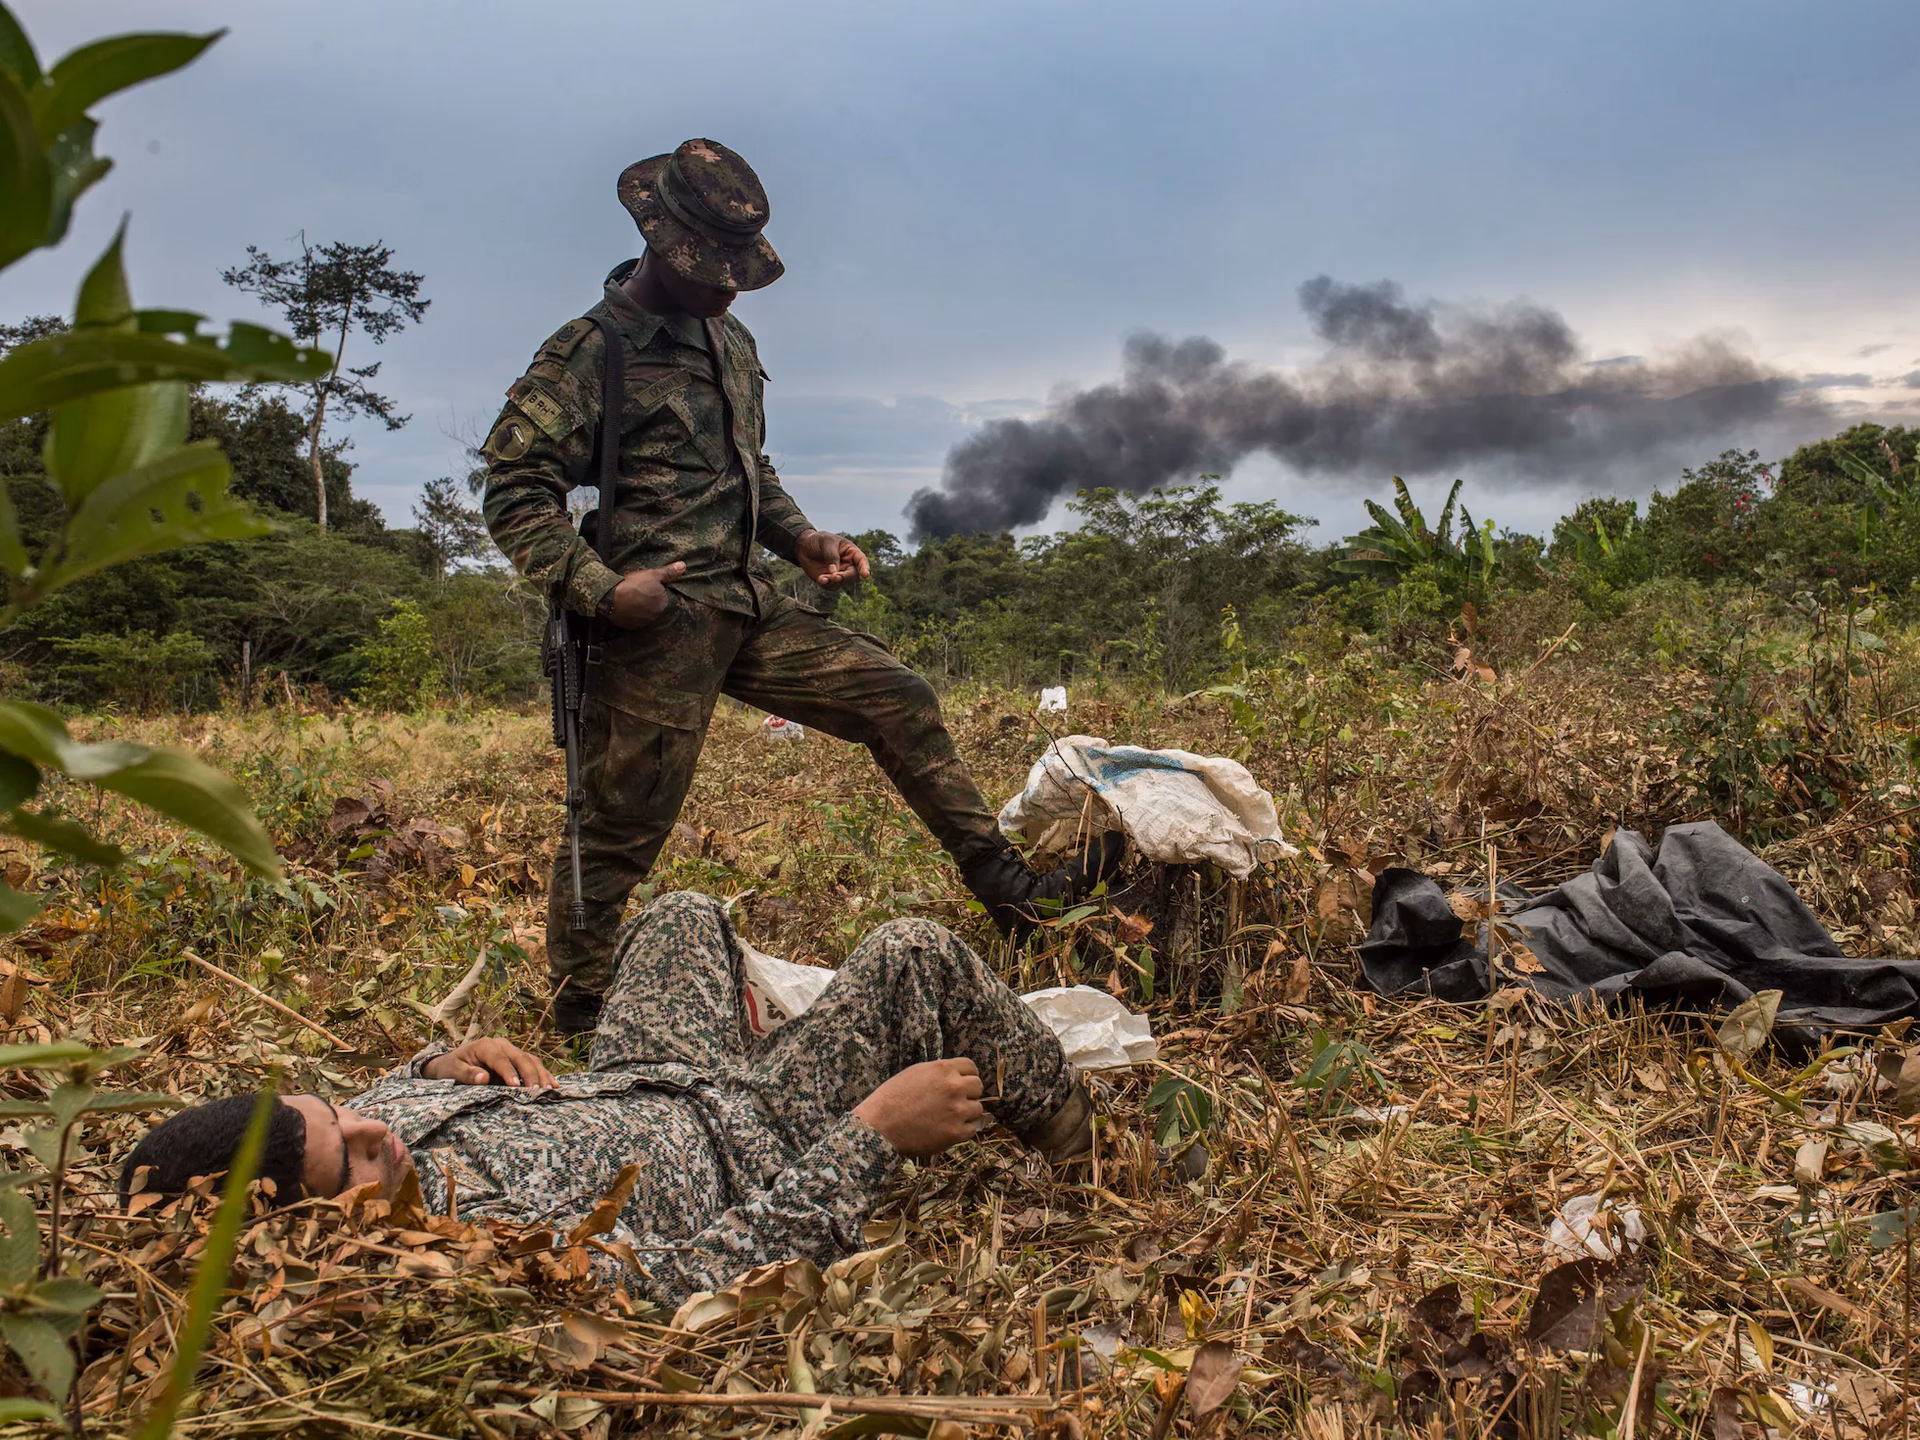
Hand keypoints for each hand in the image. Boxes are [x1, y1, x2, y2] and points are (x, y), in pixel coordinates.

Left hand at [423, 1037, 557, 1087]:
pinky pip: (533, 1064)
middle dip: (530, 1074)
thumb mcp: (453, 1071)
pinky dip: (543, 1074)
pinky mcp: (517, 1059)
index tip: (515, 1086)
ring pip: (530, 1060)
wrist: (452, 1063)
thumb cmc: (451, 1067)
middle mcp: (502, 1045)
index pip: (500, 1059)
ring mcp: (511, 1051)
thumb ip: (467, 1074)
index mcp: (485, 1045)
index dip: (509, 1072)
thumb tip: (483, 1077)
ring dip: (541, 1074)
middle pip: (520, 1057)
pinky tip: (553, 1084)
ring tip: (548, 1089)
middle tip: (537, 1091)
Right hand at [607, 562, 685, 627]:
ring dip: (640, 609)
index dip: (655, 591)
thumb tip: (684, 566)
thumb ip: (669, 572)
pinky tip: (626, 607)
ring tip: (631, 599)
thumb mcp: (653, 574)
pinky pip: (633, 621)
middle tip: (638, 592)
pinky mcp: (630, 626)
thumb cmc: (634, 584)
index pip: (663, 598)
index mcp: (663, 604)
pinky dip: (631, 615)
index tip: (647, 587)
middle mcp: (655, 616)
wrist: (611, 596)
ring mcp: (642, 623)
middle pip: (654, 607)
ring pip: (644, 615)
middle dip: (648, 601)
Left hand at [795, 530, 869, 589]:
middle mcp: (848, 564)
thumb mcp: (826, 542)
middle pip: (853, 575)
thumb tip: (835, 572)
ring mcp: (839, 573)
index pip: (861, 560)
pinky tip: (820, 579)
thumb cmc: (819, 540)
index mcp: (851, 552)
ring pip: (842, 582)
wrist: (804, 547)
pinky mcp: (829, 580)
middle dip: (845, 577)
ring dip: (833, 582)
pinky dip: (826, 584)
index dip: (864, 567)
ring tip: (822, 578)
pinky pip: (831, 586)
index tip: (865, 575)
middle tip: (835, 577)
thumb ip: (832, 556)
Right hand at [852, 1058, 983, 1158]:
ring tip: (947, 1118)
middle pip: (978, 1087)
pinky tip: (946, 1130)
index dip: (967, 1076)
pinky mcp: (956, 1132)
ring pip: (977, 1109)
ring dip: (966, 1114)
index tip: (963, 1085)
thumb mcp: (915, 1073)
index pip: (972, 1067)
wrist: (879, 1126)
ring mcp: (957, 1110)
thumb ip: (939, 1072)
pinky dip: (961, 1131)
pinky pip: (971, 1130)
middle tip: (955, 1103)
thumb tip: (957, 1076)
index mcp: (943, 1069)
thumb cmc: (892, 1098)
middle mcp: (954, 1087)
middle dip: (969, 1094)